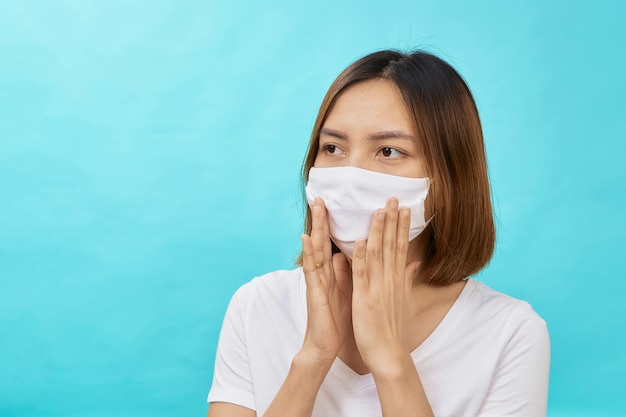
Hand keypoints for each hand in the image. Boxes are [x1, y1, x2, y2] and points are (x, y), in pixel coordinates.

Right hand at [300, 198, 351, 364]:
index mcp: (333, 273)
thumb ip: (346, 273)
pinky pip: (311, 268)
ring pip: (316, 248)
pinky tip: (306, 236)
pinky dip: (308, 252)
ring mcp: (317, 280)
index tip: (338, 204)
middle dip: (323, 219)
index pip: (334, 244)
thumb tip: (347, 255)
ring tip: (315, 206)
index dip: (335, 225)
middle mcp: (323, 273)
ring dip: (316, 227)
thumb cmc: (336, 320)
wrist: (324, 346)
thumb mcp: (346, 292)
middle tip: (321, 196)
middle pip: (323, 241)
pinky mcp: (314, 291)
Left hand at [350, 198, 419, 374]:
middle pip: (392, 245)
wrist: (390, 355)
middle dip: (392, 221)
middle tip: (393, 198)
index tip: (403, 207)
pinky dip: (361, 257)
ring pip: (378, 254)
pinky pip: (362, 274)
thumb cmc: (394, 329)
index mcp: (397, 281)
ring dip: (379, 231)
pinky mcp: (364, 298)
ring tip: (380, 210)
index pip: (400, 247)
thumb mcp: (403, 300)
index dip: (401, 226)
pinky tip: (361, 240)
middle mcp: (389, 281)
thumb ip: (407, 279)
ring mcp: (377, 288)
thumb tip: (414, 263)